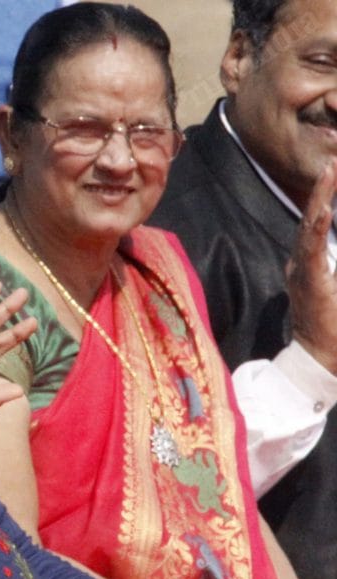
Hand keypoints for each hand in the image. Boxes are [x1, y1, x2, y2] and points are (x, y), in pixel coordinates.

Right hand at [285, 158, 336, 374]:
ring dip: (321, 200)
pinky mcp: (309, 285)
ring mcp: (302, 273)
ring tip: (329, 173)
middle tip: (333, 160)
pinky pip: (310, 253)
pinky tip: (324, 211)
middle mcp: (301, 264)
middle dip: (323, 188)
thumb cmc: (335, 328)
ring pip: (310, 228)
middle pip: (311, 218)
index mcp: (310, 264)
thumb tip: (332, 226)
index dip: (325, 195)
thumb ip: (335, 265)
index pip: (316, 222)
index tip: (333, 168)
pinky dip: (315, 230)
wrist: (322, 361)